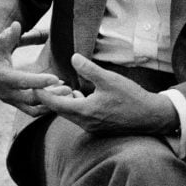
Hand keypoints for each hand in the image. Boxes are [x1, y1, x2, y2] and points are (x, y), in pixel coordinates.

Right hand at [0, 22, 69, 115]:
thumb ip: (8, 35)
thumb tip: (16, 25)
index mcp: (1, 76)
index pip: (22, 81)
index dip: (39, 81)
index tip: (56, 78)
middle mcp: (5, 92)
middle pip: (30, 99)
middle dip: (51, 95)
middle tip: (68, 89)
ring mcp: (9, 99)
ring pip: (32, 108)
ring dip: (50, 104)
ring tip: (67, 94)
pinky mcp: (13, 102)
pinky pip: (31, 109)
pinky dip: (45, 106)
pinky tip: (57, 97)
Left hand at [33, 53, 177, 134]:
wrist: (151, 116)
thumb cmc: (131, 97)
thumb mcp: (109, 79)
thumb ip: (88, 69)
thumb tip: (73, 58)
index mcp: (84, 111)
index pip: (53, 104)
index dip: (42, 93)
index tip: (34, 83)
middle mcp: (85, 123)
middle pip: (58, 110)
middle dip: (51, 96)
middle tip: (47, 82)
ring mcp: (91, 127)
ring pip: (69, 114)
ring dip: (64, 101)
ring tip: (64, 86)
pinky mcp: (98, 128)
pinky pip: (79, 117)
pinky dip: (75, 105)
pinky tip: (80, 94)